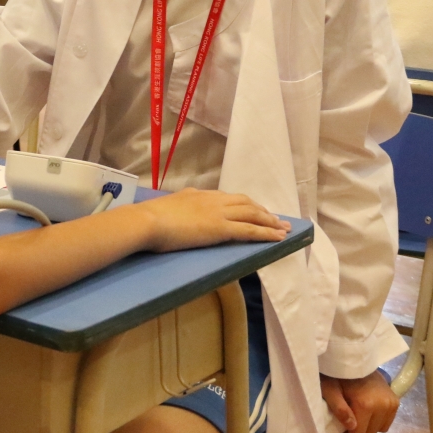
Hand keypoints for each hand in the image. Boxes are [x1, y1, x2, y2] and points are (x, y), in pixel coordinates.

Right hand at [139, 188, 289, 252]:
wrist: (148, 221)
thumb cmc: (151, 217)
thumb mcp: (168, 205)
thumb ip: (180, 204)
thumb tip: (183, 204)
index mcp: (199, 194)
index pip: (228, 198)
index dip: (244, 204)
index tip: (254, 210)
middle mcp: (212, 200)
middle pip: (245, 202)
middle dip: (263, 211)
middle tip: (277, 219)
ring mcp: (218, 213)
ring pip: (252, 214)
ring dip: (270, 221)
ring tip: (283, 228)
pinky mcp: (221, 229)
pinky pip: (250, 230)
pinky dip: (266, 233)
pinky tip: (278, 238)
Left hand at [321, 371, 398, 432]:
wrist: (356, 358)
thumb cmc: (338, 373)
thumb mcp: (330, 389)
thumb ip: (339, 409)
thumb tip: (351, 427)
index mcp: (366, 404)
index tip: (338, 429)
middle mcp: (383, 406)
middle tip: (345, 421)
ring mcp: (391, 404)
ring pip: (378, 431)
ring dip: (367, 428)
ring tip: (356, 414)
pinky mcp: (396, 402)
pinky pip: (386, 423)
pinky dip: (376, 422)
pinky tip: (367, 412)